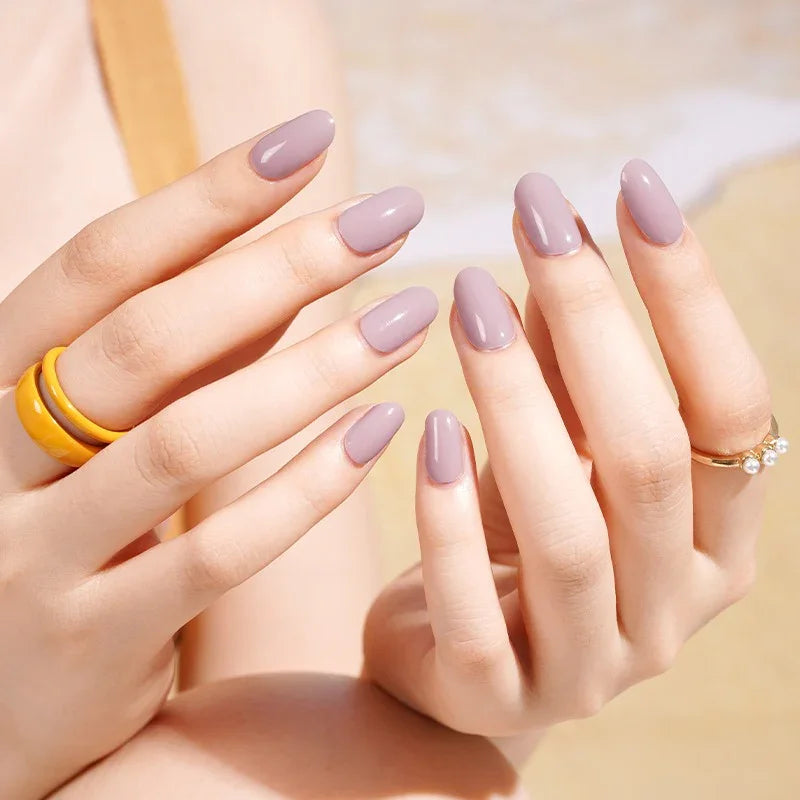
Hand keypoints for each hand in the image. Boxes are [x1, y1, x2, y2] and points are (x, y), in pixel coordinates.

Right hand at [0, 110, 434, 797]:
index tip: (309, 138)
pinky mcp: (92, 637)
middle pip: (148, 338)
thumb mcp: (96, 425)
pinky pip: (215, 554)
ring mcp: (34, 553)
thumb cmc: (63, 526)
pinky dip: (304, 489)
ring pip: (185, 441)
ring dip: (312, 372)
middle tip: (390, 218)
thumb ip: (179, 352)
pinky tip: (380, 431)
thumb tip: (283, 256)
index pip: (102, 263)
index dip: (204, 194)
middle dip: (279, 267)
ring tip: (410, 318)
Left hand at [364, 162, 774, 751]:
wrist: (452, 671)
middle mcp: (673, 609)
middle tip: (533, 218)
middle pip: (647, 459)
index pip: (730, 407)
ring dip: (518, 403)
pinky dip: (448, 516)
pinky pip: (473, 608)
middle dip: (594, 324)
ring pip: (568, 533)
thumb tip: (566, 242)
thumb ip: (568, 369)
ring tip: (469, 299)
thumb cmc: (514, 541)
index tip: (631, 186)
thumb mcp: (554, 451)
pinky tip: (427, 428)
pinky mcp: (496, 697)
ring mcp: (591, 667)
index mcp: (716, 541)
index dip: (689, 295)